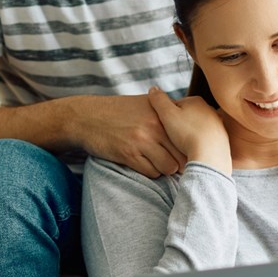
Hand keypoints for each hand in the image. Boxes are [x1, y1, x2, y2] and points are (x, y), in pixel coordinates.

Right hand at [71, 94, 185, 177]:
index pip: (188, 137)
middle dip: (181, 163)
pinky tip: (145, 164)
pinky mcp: (128, 154)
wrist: (86, 117)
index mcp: (162, 113)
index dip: (191, 149)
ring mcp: (142, 141)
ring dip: (166, 169)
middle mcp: (155, 126)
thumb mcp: (144, 103)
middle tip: (176, 164)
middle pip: (183, 155)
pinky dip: (151, 172)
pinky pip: (151, 172)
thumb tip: (191, 125)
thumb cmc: (118, 112)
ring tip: (159, 163)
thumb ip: (167, 112)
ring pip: (169, 167)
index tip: (188, 154)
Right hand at [147, 87, 231, 173]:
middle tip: (172, 139)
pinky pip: (205, 142)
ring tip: (183, 148)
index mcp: (196, 101)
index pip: (175, 106)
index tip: (163, 128)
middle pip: (186, 118)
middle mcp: (210, 110)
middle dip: (178, 127)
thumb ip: (159, 100)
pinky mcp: (222, 140)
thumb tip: (153, 89)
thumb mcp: (167, 114)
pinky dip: (198, 146)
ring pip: (196, 130)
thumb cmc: (187, 133)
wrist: (210, 156)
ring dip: (188, 137)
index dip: (165, 117)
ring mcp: (218, 125)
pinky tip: (193, 153)